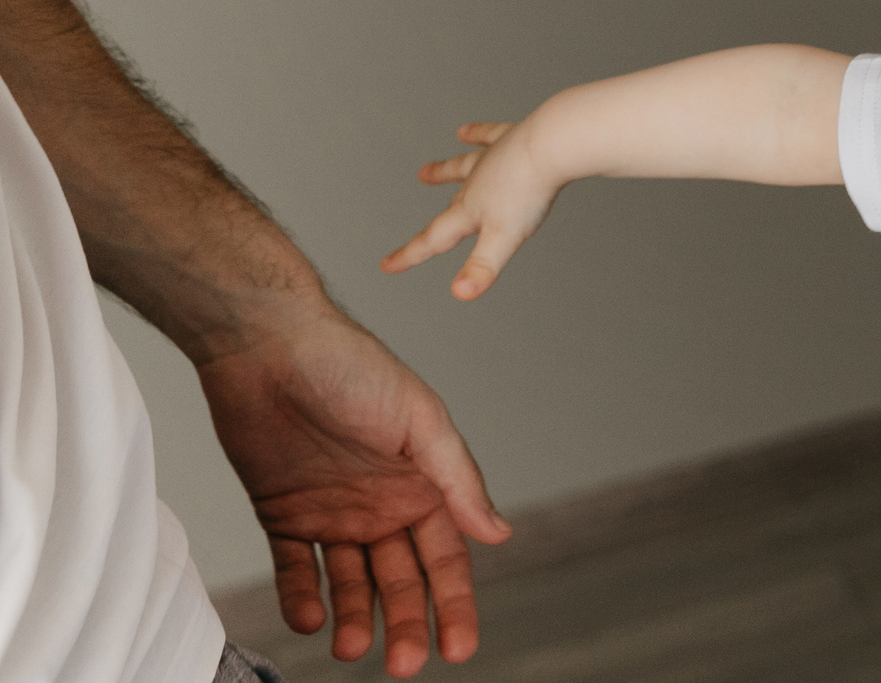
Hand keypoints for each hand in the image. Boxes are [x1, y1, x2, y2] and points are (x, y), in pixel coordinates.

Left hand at [196, 305, 510, 675]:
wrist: (267, 345)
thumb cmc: (352, 366)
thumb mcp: (419, 421)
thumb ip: (456, 479)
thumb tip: (498, 533)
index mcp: (422, 483)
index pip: (447, 557)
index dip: (456, 604)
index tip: (460, 649)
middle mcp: (382, 503)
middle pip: (401, 580)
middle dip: (406, 624)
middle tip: (402, 665)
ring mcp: (333, 511)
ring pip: (350, 583)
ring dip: (355, 618)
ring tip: (351, 647)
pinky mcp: (283, 511)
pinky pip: (294, 567)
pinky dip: (302, 597)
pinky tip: (308, 619)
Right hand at [383, 122, 559, 299]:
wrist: (551, 144)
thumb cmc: (529, 190)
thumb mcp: (505, 237)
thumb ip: (483, 266)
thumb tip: (460, 293)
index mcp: (471, 210)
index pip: (435, 239)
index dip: (410, 255)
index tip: (387, 265)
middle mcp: (476, 184)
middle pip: (450, 208)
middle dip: (432, 227)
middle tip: (412, 242)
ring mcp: (492, 159)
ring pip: (463, 168)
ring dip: (444, 172)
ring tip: (425, 172)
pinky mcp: (512, 139)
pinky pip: (489, 136)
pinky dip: (477, 134)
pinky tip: (466, 131)